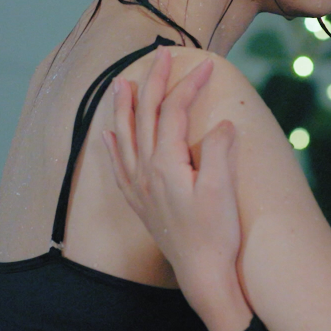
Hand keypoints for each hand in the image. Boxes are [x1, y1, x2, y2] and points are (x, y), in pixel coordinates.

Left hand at [103, 54, 249, 330]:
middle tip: (161, 55)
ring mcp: (140, 188)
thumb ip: (219, 151)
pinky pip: (118, 167)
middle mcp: (146, 172)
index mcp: (166, 164)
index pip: (173, 112)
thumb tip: (220, 125)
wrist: (203, 275)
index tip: (207, 65)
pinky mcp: (141, 204)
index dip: (189, 85)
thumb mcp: (222, 190)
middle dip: (154, 83)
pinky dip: (112, 146)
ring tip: (121, 83)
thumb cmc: (216, 235)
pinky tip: (107, 135)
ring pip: (125, 137)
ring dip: (124, 107)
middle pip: (146, 116)